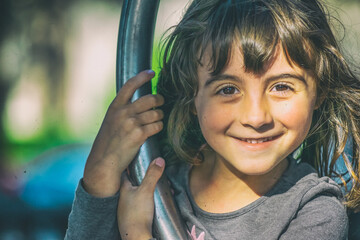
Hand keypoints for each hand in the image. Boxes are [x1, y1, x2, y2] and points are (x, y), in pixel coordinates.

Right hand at [83, 70, 163, 196]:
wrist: (104, 161)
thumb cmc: (109, 141)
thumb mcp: (111, 121)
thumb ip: (122, 110)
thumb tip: (139, 102)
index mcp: (115, 107)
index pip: (129, 85)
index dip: (142, 76)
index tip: (151, 72)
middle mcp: (123, 112)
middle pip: (150, 98)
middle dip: (159, 99)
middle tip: (161, 102)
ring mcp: (131, 123)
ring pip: (156, 113)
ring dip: (160, 115)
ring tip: (158, 119)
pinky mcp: (139, 135)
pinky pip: (157, 126)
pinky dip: (159, 126)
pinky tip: (156, 129)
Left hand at [118, 157, 164, 239]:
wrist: (136, 237)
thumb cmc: (137, 214)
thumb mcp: (146, 191)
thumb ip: (152, 175)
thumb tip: (159, 159)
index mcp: (124, 189)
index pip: (124, 172)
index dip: (129, 165)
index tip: (135, 158)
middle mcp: (123, 197)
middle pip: (132, 182)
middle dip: (141, 177)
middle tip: (151, 171)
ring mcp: (128, 207)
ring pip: (137, 193)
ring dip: (146, 189)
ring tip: (159, 186)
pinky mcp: (133, 216)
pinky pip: (140, 203)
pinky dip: (147, 199)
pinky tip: (155, 200)